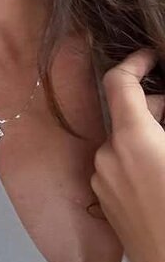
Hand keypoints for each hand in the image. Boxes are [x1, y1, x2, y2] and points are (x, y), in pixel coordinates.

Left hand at [93, 49, 164, 261]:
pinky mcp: (107, 206)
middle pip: (126, 114)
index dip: (135, 62)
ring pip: (124, 142)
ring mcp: (103, 183)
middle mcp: (107, 157)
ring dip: (150, 134)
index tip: (152, 55)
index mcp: (130, 140)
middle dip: (156, 105)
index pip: (119, 83)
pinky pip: (121, 168)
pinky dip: (141, 159)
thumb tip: (163, 110)